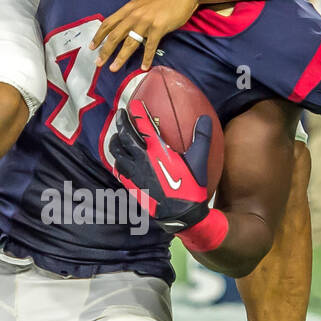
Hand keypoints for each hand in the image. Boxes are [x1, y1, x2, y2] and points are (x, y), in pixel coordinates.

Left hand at [90, 0, 201, 71]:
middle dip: (105, 51)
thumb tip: (124, 23)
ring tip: (113, 68)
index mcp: (129, 8)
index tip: (92, 46)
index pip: (109, 23)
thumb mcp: (142, 0)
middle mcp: (134, 15)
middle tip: (98, 63)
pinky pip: (150, 46)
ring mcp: (146, 22)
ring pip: (129, 43)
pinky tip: (144, 67)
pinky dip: (146, 58)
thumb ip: (132, 12)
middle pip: (115, 35)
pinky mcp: (159, 27)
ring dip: (120, 58)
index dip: (99, 35)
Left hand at [110, 99, 212, 235]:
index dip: (137, 112)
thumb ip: (201, 138)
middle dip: (121, 122)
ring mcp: (134, 174)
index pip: (143, 126)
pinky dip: (117, 162)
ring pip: (117, 153)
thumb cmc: (191, 188)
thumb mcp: (199, 162)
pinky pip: (118, 171)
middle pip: (124, 136)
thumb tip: (205, 118)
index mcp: (157, 151)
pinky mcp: (132, 186)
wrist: (181, 216)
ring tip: (117, 135)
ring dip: (115, 141)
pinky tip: (120, 160)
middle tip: (120, 114)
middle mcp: (142, 160)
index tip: (134, 104)